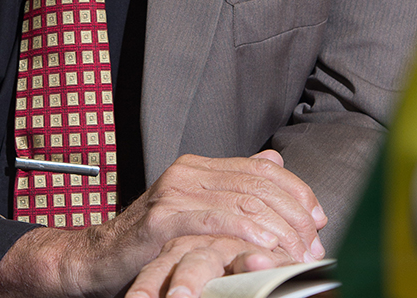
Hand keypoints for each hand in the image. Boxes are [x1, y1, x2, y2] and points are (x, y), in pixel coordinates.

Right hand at [0, 150, 326, 297]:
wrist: (97, 257)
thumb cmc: (151, 241)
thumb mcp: (196, 210)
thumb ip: (233, 185)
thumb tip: (274, 159)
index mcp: (200, 166)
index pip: (262, 168)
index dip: (296, 191)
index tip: (320, 220)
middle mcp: (189, 171)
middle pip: (259, 185)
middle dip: (295, 216)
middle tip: (316, 247)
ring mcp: (175, 191)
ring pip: (245, 202)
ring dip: (281, 231)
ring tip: (301, 257)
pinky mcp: (163, 218)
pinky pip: (218, 223)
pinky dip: (250, 237)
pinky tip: (269, 253)